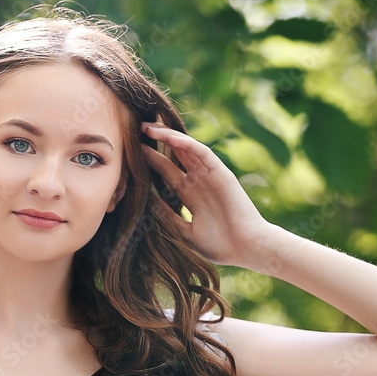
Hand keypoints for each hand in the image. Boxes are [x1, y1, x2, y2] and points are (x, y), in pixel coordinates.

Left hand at [140, 122, 278, 268]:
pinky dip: (186, 143)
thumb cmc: (219, 245)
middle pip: (174, 155)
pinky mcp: (221, 172)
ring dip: (167, 136)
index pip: (167, 172)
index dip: (151, 160)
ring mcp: (210, 175)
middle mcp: (199, 181)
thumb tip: (147, 202)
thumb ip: (167, 216)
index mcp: (191, 195)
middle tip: (135, 130)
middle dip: (155, 142)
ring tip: (146, 127)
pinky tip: (168, 136)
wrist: (246, 248)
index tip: (131, 153)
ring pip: (186, 149)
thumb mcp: (184, 231)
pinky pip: (202, 153)